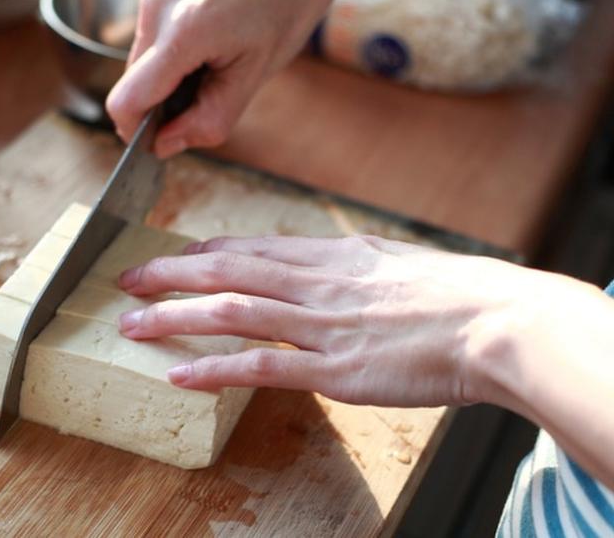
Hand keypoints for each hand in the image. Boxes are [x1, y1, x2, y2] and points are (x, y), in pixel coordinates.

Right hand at [106, 0, 330, 157]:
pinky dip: (171, 51)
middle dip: (161, 101)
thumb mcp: (257, 71)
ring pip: (140, 60)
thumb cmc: (287, 4)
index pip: (127, 101)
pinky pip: (150, 36)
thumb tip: (165, 145)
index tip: (160, 140)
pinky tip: (206, 38)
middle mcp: (157, 8)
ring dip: (167, 75)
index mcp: (184, 33)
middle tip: (206, 93)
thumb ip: (210, 117)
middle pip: (132, 82)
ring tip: (213, 58)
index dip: (138, 131)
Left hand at [115, 235, 613, 410]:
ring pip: (229, 311)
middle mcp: (314, 282)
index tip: (171, 257)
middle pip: (224, 270)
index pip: (250, 247)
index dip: (202, 252)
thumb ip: (349, 264)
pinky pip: (259, 366)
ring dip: (173, 316)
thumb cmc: (454, 294)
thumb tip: (326, 264)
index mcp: (330, 254)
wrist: (494, 322)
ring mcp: (318, 325)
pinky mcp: (332, 369)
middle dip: (168, 274)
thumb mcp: (393, 261)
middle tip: (126, 280)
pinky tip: (179, 373)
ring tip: (131, 324)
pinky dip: (213, 368)